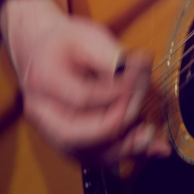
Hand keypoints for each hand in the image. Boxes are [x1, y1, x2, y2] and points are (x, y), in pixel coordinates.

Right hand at [0, 0, 169, 162]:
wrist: (42, 53)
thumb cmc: (64, 44)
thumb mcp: (88, 36)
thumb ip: (112, 55)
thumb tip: (140, 69)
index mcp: (43, 80)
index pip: (82, 98)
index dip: (116, 92)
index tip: (139, 78)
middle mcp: (42, 113)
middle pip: (77, 134)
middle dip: (118, 121)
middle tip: (140, 98)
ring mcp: (51, 132)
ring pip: (87, 154)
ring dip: (123, 146)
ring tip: (149, 131)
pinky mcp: (68, 143)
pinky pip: (96, 158)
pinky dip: (125, 153)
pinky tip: (151, 146)